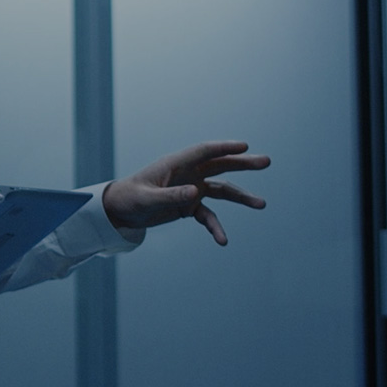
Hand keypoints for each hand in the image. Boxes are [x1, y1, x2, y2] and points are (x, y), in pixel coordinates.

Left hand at [103, 140, 270, 244]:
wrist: (120, 211)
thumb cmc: (130, 198)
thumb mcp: (148, 199)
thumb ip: (172, 196)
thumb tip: (197, 193)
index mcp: (176, 164)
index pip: (205, 152)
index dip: (225, 147)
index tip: (245, 146)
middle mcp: (188, 174)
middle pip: (221, 166)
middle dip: (243, 164)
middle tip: (266, 162)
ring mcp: (191, 190)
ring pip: (222, 191)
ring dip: (241, 197)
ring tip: (262, 204)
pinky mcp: (190, 207)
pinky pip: (208, 216)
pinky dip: (216, 227)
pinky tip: (223, 241)